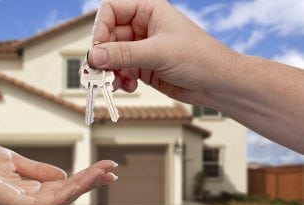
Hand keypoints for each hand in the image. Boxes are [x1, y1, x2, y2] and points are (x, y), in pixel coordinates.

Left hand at [0, 139, 117, 204]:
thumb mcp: (14, 162)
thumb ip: (37, 171)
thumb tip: (64, 175)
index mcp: (28, 190)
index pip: (62, 186)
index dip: (83, 178)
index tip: (104, 167)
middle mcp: (27, 201)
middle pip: (65, 194)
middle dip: (90, 182)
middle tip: (112, 170)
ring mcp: (20, 204)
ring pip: (60, 199)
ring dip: (83, 187)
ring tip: (104, 173)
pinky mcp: (12, 203)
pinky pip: (44, 203)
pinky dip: (64, 193)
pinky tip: (78, 182)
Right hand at [88, 0, 239, 105]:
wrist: (217, 83)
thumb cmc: (199, 58)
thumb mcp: (158, 53)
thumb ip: (124, 54)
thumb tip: (94, 56)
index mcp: (148, 10)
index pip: (111, 10)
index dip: (101, 28)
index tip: (98, 49)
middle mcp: (142, 27)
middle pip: (108, 36)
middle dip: (103, 55)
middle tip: (99, 72)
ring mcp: (141, 48)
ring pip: (111, 56)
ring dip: (110, 71)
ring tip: (115, 83)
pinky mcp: (142, 67)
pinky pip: (120, 70)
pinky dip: (119, 79)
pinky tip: (128, 86)